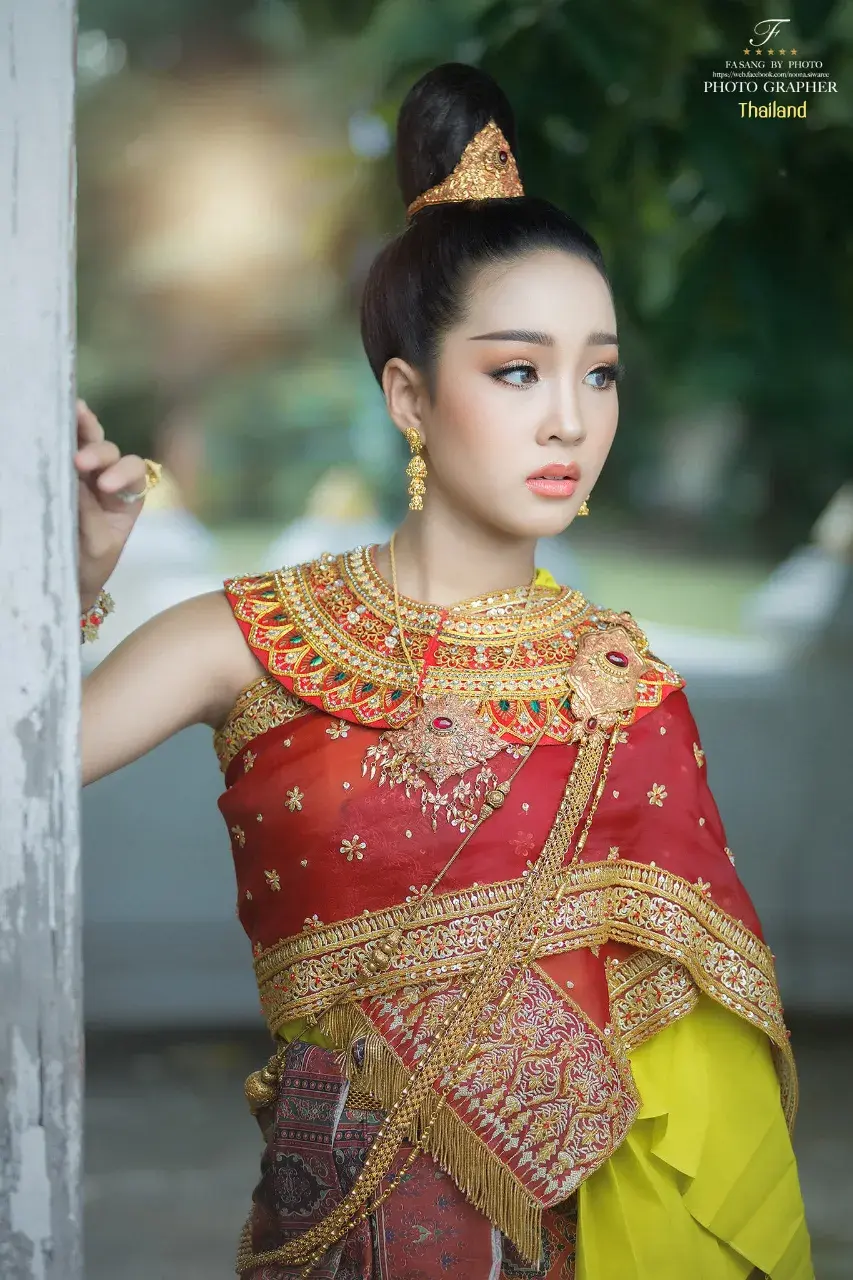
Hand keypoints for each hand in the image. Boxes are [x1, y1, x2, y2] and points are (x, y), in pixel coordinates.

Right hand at [75, 400, 148, 611]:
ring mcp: (85, 473)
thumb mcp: (97, 544)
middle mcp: (110, 478)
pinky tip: (56, 417)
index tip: (105, 486)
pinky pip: (67, 447)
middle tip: (80, 462)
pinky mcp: (63, 472)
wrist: (72, 579)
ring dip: (82, 428)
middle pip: (110, 453)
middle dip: (98, 453)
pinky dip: (65, 432)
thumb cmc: (92, 564)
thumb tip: (74, 482)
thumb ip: (90, 515)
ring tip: (75, 412)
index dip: (122, 474)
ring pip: (89, 441)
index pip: (134, 474)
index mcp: (130, 496)